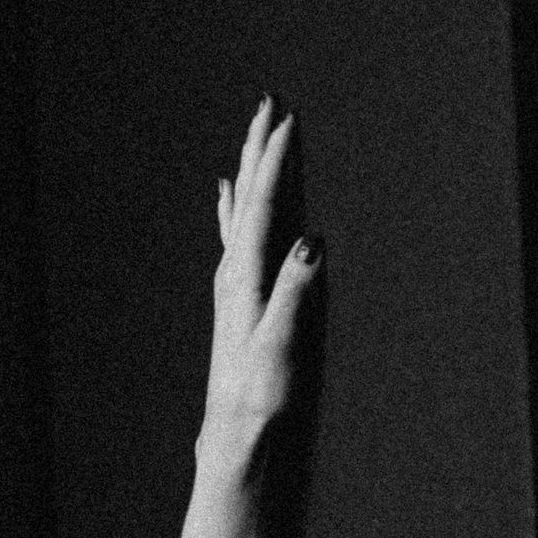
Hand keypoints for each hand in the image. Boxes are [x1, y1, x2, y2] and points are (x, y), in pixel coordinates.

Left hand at [201, 95, 321, 454]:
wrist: (234, 432)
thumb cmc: (259, 394)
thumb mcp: (281, 343)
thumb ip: (296, 291)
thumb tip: (311, 242)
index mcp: (244, 278)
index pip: (261, 206)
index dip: (275, 163)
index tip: (288, 122)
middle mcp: (232, 274)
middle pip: (246, 197)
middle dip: (258, 150)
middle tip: (268, 104)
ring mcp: (231, 283)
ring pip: (241, 210)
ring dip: (249, 170)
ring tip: (253, 138)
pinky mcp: (236, 297)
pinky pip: (235, 235)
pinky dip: (233, 207)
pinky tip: (227, 195)